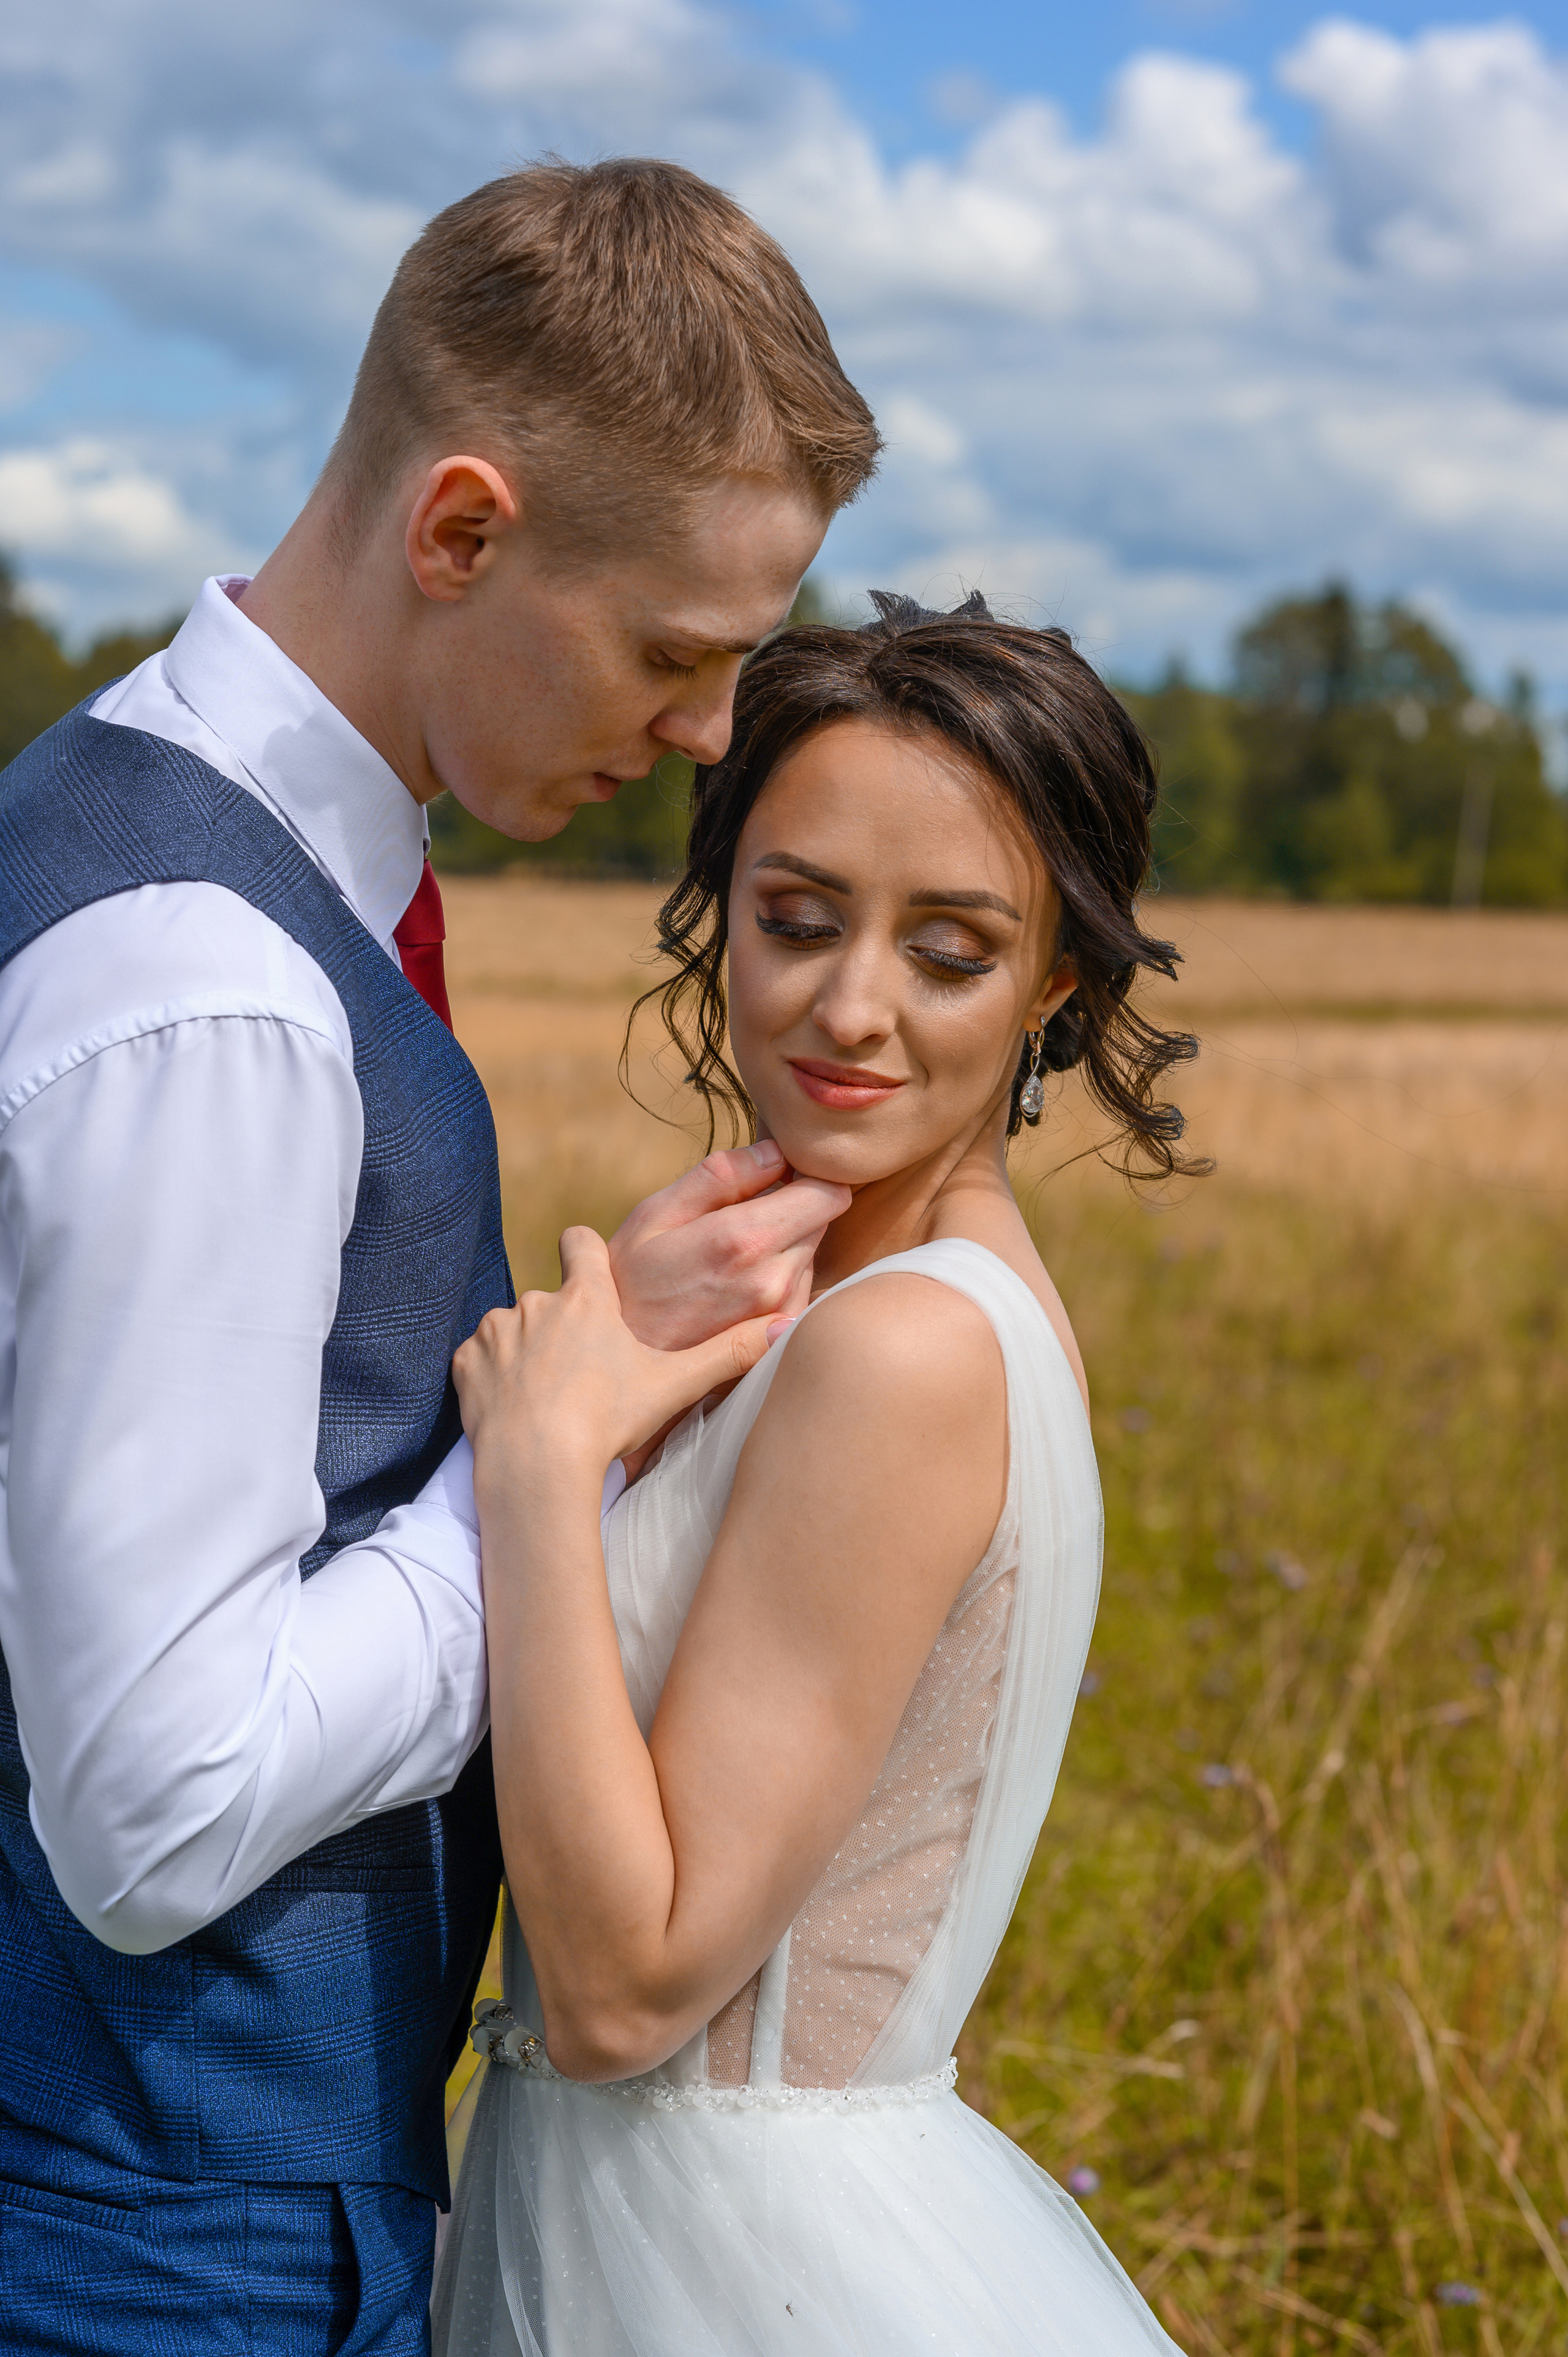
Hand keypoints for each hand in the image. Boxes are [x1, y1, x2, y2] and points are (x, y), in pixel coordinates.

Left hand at [454, 1228, 783, 1481]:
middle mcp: (537, 1302)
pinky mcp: (467, 1363)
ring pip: (513, 1331)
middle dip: (562, 1328)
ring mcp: (497, 1331)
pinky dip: (493, 1380)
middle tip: (581, 1375)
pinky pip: (479, 1361)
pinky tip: (514, 1410)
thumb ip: (729, 1353)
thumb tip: (790, 1324)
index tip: (590, 1270)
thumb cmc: (608, 1421)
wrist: (537, 1465)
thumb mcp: (675, 1385)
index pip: (579, 1241)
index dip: (583, 1250)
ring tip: (548, 1399)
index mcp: (587, 1297)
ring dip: (526, 1354)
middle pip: (550, 1300)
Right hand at [608, 1141, 850, 1350]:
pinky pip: (802, 1288)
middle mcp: (775, 1281)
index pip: (829, 1194)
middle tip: (740, 1215)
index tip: (778, 1175)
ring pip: (811, 1253)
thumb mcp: (656, 1215)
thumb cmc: (628, 1281)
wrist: (616, 1363)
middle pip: (822, 1220)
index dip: (808, 1176)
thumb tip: (776, 1151)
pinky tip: (733, 1286)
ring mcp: (782, 1315)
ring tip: (729, 1257)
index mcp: (745, 1240)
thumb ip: (720, 1176)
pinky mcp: (782, 1338)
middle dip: (791, 1208)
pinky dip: (779, 1276)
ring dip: (784, 1244)